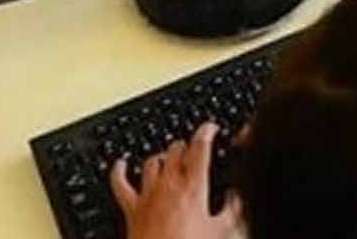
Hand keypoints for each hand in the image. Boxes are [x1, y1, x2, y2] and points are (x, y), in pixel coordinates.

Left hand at [109, 123, 239, 238]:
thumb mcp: (221, 231)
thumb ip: (232, 209)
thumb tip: (237, 196)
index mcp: (193, 186)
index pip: (200, 147)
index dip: (206, 132)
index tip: (210, 128)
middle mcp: (169, 184)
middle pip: (175, 150)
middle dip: (186, 145)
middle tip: (193, 147)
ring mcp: (148, 195)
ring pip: (152, 161)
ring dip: (161, 155)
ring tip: (167, 155)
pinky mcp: (131, 208)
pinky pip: (120, 183)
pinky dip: (119, 171)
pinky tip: (121, 164)